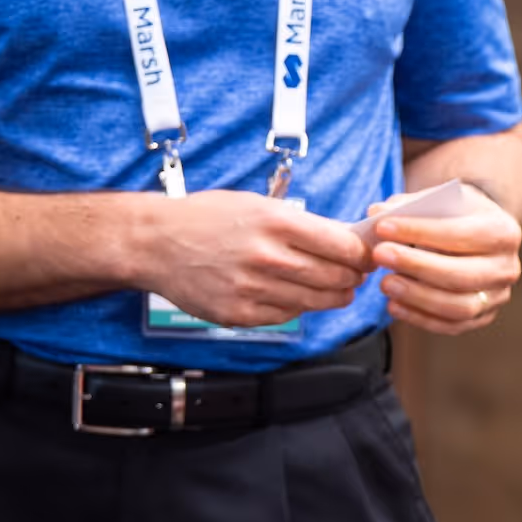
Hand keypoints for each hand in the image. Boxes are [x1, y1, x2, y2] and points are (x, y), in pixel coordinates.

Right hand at [136, 191, 371, 327]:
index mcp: (277, 222)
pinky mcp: (239, 314)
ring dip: (333, 296)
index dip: (362, 255)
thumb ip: (303, 225)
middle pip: (336, 278)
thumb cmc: (208, 218)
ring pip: (316, 302)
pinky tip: (294, 295)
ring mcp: (253, 289)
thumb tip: (347, 240)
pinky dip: (297, 307)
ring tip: (335, 288)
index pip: (343, 246)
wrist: (155, 243)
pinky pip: (287, 316)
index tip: (366, 256)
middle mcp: (268, 257)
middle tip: (356, 275)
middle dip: (353, 278)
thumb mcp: (258, 205)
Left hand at [369, 183, 521, 335]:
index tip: (382, 226)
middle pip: (461, 275)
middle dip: (416, 266)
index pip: (461, 234)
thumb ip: (411, 204)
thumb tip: (377, 212)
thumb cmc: (456, 216)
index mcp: (504, 231)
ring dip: (417, 296)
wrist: (478, 236)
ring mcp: (498, 296)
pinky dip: (420, 318)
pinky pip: (452, 326)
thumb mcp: (441, 200)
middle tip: (379, 255)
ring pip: (458, 307)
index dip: (420, 231)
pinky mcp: (484, 317)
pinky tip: (393, 305)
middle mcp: (507, 267)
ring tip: (385, 283)